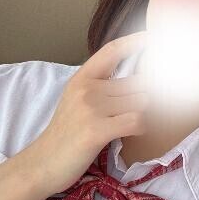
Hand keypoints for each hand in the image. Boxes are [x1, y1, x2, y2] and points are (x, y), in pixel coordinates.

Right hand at [30, 31, 149, 195]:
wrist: (42, 163)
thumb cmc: (65, 134)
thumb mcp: (77, 101)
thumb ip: (102, 88)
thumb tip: (138, 80)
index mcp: (82, 79)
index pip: (112, 50)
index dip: (136, 41)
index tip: (154, 36)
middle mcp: (87, 89)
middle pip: (137, 81)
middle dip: (151, 93)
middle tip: (156, 104)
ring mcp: (91, 109)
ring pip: (141, 100)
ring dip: (146, 112)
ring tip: (137, 122)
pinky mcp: (97, 130)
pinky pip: (136, 120)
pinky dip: (141, 127)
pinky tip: (133, 132)